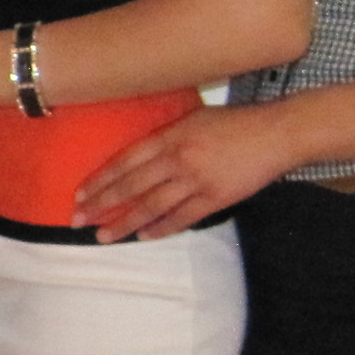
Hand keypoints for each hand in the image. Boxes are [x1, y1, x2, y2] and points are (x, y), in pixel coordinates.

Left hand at [74, 103, 297, 239]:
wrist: (276, 134)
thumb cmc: (234, 122)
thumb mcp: (193, 118)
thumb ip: (165, 136)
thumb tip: (137, 156)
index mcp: (170, 136)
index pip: (124, 161)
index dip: (100, 179)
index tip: (79, 194)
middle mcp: (178, 158)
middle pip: (131, 186)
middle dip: (101, 204)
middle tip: (78, 220)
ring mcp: (196, 180)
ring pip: (151, 206)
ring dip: (125, 223)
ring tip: (103, 236)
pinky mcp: (215, 198)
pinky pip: (182, 217)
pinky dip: (161, 229)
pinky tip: (143, 237)